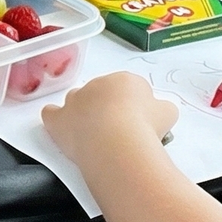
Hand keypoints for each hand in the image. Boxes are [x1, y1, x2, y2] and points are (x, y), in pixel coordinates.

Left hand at [41, 72, 176, 163]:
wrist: (119, 142)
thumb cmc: (146, 126)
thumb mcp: (168, 113)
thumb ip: (162, 107)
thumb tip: (161, 110)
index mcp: (124, 80)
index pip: (130, 88)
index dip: (136, 107)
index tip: (141, 122)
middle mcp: (96, 85)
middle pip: (103, 94)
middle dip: (111, 109)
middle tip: (122, 132)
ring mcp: (75, 101)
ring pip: (78, 102)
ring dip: (85, 114)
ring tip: (98, 136)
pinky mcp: (59, 119)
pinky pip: (52, 114)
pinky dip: (57, 120)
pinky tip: (64, 129)